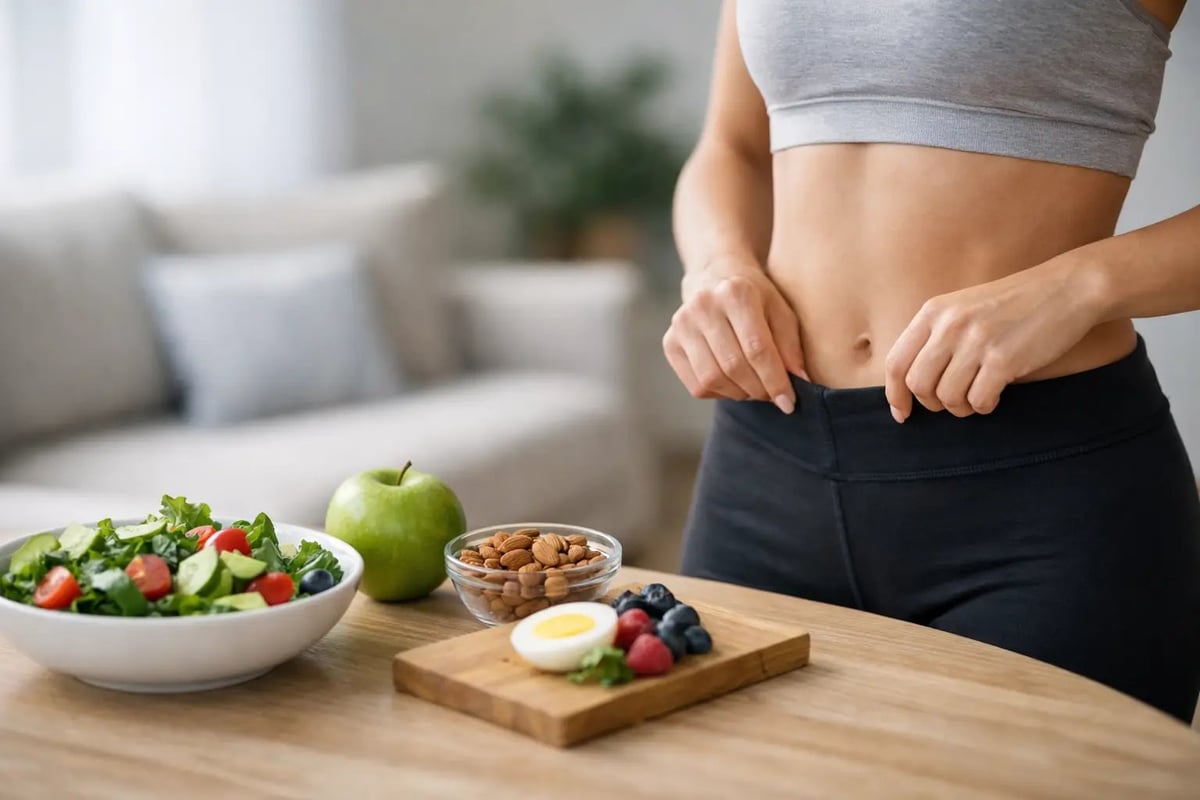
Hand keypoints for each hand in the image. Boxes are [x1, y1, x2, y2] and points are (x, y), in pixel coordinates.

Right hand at [663, 260, 806, 412]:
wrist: (714, 279)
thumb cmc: (755, 298)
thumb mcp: (780, 311)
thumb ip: (790, 345)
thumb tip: (800, 380)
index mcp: (735, 293)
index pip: (757, 349)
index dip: (775, 381)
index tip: (789, 402)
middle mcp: (703, 305)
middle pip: (733, 366)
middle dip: (758, 390)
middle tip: (772, 396)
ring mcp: (681, 324)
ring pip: (712, 380)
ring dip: (739, 394)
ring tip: (754, 389)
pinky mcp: (670, 342)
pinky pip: (696, 385)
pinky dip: (719, 393)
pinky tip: (733, 384)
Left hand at [884, 258, 1103, 421]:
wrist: (1065, 288)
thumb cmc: (1012, 305)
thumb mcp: (962, 309)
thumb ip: (935, 337)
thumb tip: (911, 385)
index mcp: (933, 312)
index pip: (896, 362)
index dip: (895, 395)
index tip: (902, 413)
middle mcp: (949, 325)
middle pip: (918, 384)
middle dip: (931, 403)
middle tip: (950, 402)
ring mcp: (976, 341)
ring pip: (947, 397)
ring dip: (961, 407)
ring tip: (976, 398)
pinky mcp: (1004, 358)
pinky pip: (978, 400)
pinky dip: (984, 406)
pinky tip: (994, 396)